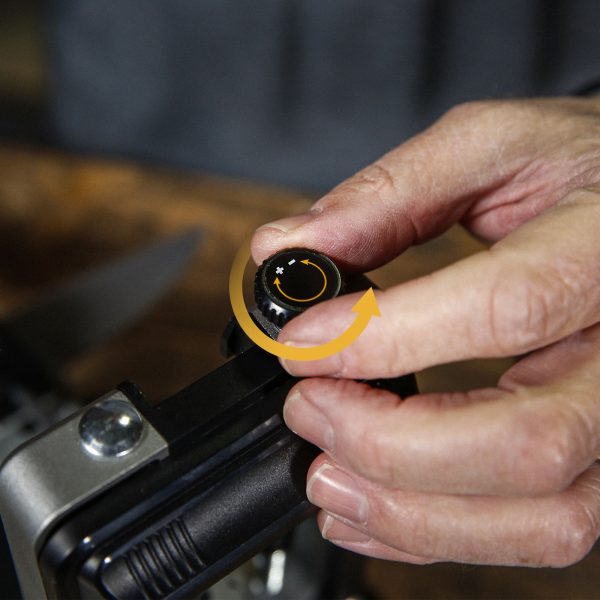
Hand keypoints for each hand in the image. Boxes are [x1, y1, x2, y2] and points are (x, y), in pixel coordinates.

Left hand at [251, 97, 599, 566]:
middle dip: (389, 444)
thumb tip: (291, 246)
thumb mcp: (494, 147)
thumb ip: (389, 195)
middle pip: (525, 442)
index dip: (384, 338)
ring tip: (326, 477)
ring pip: (543, 514)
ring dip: (413, 514)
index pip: (504, 309)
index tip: (301, 343)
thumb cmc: (583, 171)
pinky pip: (543, 529)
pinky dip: (445, 537)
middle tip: (308, 412)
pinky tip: (375, 511)